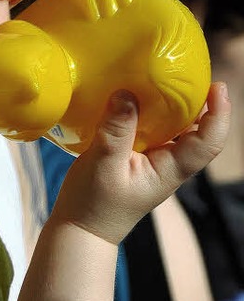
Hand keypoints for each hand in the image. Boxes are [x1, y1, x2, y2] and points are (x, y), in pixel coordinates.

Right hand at [51, 82, 230, 245]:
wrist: (81, 229)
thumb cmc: (95, 204)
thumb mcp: (104, 164)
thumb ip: (117, 129)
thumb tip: (127, 92)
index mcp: (171, 168)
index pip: (209, 142)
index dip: (219, 114)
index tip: (216, 87)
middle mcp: (169, 163)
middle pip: (198, 130)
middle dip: (200, 101)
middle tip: (187, 71)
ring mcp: (154, 160)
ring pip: (176, 128)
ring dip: (174, 104)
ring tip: (163, 77)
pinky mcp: (138, 156)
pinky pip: (153, 129)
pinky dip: (151, 110)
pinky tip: (136, 96)